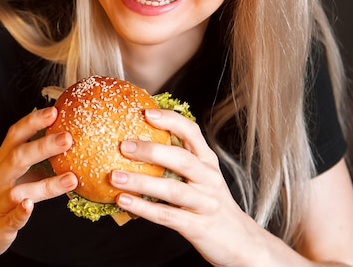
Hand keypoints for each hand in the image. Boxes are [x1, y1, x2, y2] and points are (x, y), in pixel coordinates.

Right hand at [0, 107, 77, 263]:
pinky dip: (20, 212)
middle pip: (18, 157)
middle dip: (43, 146)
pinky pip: (10, 219)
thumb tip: (67, 143)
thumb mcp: (12, 175)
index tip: (54, 111)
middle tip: (68, 137)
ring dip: (46, 184)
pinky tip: (30, 206)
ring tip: (71, 178)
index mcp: (0, 162)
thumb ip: (35, 161)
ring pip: (19, 190)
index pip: (15, 136)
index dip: (33, 122)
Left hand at [110, 108, 255, 265]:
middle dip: (151, 150)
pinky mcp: (197, 226)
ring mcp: (205, 202)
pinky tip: (123, 201)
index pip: (192, 132)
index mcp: (207, 161)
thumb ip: (175, 160)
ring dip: (141, 182)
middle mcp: (209, 178)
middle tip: (123, 146)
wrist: (240, 243)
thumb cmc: (208, 203)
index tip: (146, 113)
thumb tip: (132, 142)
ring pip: (172, 189)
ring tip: (115, 177)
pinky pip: (167, 215)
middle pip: (181, 159)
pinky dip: (143, 208)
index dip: (170, 120)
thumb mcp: (200, 177)